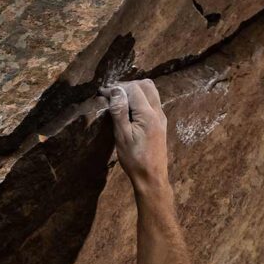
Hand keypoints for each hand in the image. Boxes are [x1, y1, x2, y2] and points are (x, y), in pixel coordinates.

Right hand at [103, 76, 169, 199]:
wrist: (152, 178)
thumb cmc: (135, 160)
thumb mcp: (122, 136)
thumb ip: (120, 111)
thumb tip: (116, 90)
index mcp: (148, 115)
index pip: (133, 89)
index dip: (117, 87)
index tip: (102, 93)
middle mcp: (158, 112)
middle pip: (145, 85)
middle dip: (127, 85)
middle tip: (111, 92)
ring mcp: (161, 118)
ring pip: (151, 92)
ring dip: (135, 90)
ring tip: (119, 98)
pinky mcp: (160, 124)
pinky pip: (152, 102)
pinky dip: (140, 98)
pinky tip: (129, 108)